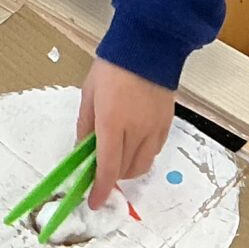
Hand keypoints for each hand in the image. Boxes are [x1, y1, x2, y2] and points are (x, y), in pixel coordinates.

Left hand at [77, 60, 176, 207]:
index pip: (107, 167)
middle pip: (125, 171)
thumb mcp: (89, 94)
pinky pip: (154, 151)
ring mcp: (154, 127)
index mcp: (112, 122)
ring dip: (127, 169)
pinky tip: (133, 143)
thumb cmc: (113, 67)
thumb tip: (81, 151)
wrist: (148, 46)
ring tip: (117, 155)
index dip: (100, 189)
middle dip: (111, 177)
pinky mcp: (167, 123)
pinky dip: (142, 155)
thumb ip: (85, 126)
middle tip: (99, 168)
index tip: (93, 201)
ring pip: (142, 165)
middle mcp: (136, 129)